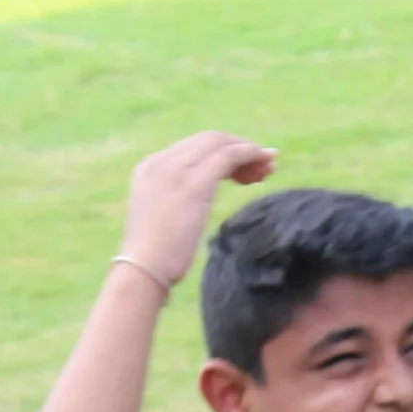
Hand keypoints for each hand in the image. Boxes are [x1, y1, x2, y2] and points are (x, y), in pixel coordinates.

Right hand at [118, 132, 277, 289]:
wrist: (142, 271)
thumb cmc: (155, 259)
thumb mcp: (162, 219)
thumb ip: (176, 202)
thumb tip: (193, 207)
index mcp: (150, 167)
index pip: (194, 148)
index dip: (224, 153)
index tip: (246, 171)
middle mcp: (162, 161)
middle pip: (209, 140)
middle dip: (240, 148)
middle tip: (265, 165)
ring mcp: (176, 169)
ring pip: (221, 144)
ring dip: (249, 152)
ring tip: (270, 168)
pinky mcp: (194, 182)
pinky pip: (229, 156)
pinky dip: (250, 155)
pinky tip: (264, 167)